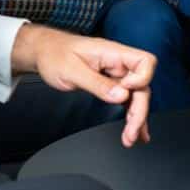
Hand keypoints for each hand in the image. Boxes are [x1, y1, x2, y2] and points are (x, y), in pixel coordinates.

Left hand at [11, 24, 156, 146]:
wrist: (44, 52)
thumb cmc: (55, 54)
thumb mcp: (71, 70)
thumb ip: (97, 83)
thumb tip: (121, 95)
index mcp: (112, 52)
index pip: (145, 62)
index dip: (141, 79)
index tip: (126, 93)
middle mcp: (118, 63)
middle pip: (143, 86)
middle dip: (139, 110)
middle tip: (131, 131)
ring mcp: (116, 74)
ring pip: (136, 96)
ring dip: (137, 117)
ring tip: (131, 137)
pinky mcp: (111, 84)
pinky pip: (127, 100)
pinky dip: (131, 115)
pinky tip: (133, 129)